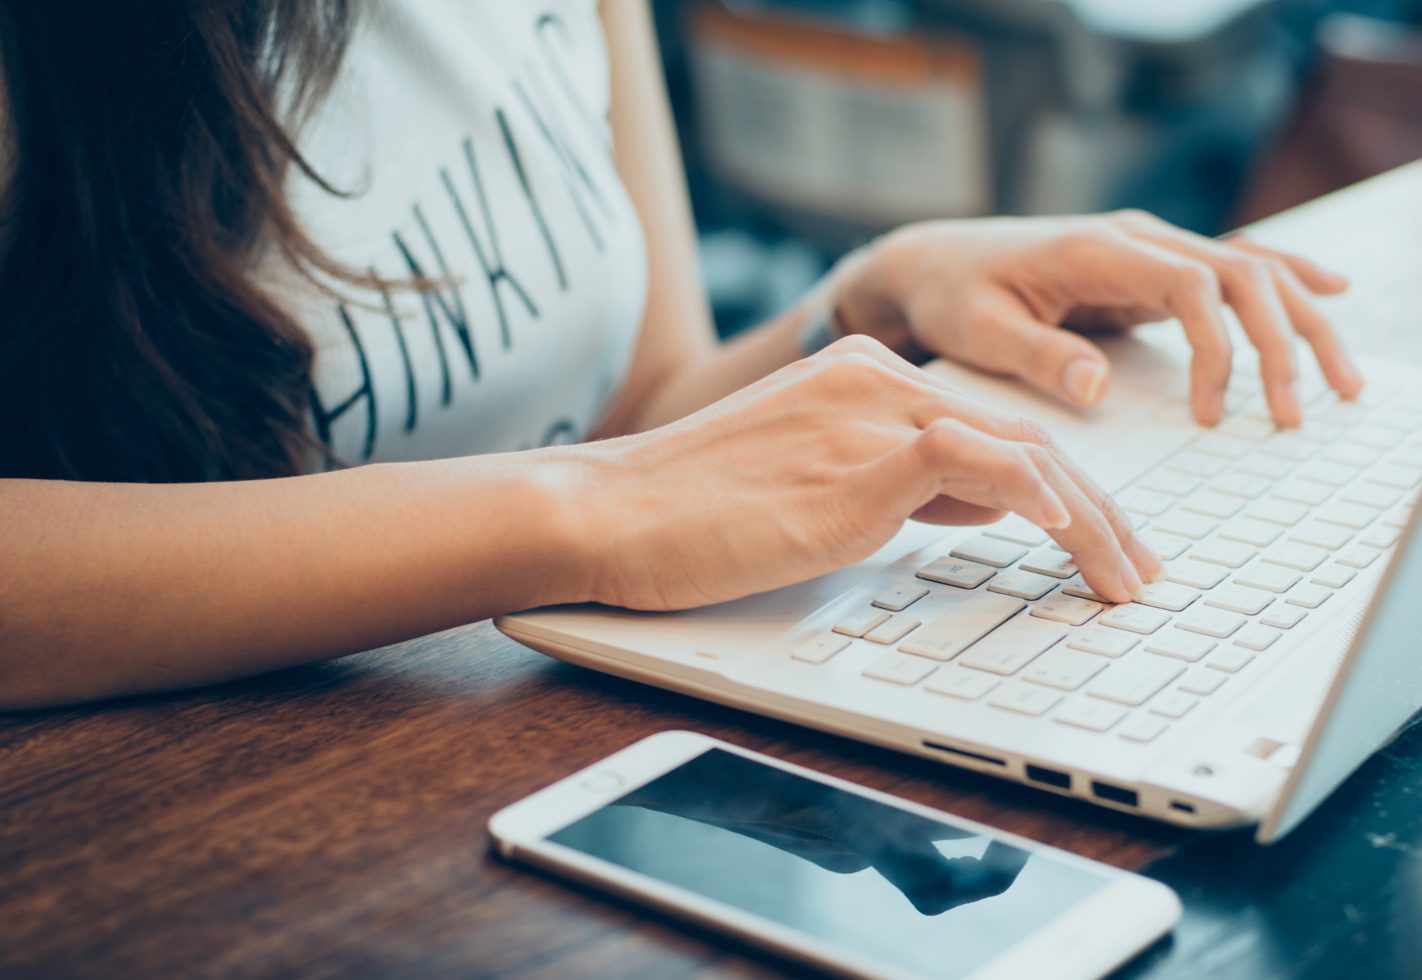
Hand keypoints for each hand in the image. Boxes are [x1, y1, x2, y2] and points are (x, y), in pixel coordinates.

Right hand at [572, 335, 1162, 608]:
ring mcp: (864, 417)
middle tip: (1137, 566)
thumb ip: (897, 480)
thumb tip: (981, 503)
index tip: (1099, 536)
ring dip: (1090, 521)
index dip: (1062, 488)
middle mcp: (872, 381)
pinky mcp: (852, 465)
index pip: (990, 428)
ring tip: (1125, 577)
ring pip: (1017, 452)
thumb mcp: (812, 485)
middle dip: (1098, 510)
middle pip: (1021, 438)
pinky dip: (1035, 495)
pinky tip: (1071, 533)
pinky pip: (972, 463)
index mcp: (861, 377)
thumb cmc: (690, 511)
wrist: (606, 511)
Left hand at [834, 210, 1362, 426]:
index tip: (1212, 413)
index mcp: (1095, 250)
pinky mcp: (1146, 270)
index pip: (1192, 285)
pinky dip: (1283, 281)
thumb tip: (1097, 386)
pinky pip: (1229, 270)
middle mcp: (1132, 239)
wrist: (933, 262)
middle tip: (1301, 412)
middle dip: (1283, 341)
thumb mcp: (979, 331)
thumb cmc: (950, 296)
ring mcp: (1145, 250)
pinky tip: (1331, 294)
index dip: (1218, 348)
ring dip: (1300, 320)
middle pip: (1241, 274)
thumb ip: (1038, 355)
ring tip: (1341, 382)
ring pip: (1249, 271)